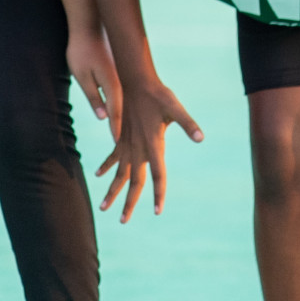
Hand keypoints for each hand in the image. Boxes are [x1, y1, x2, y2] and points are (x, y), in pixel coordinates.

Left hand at [67, 24, 121, 138]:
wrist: (88, 25)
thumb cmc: (81, 50)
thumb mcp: (82, 76)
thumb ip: (93, 96)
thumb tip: (103, 118)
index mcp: (112, 84)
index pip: (115, 112)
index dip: (116, 128)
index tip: (118, 144)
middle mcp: (119, 82)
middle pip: (121, 109)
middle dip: (122, 126)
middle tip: (126, 146)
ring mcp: (119, 76)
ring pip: (121, 101)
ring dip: (120, 116)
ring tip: (124, 133)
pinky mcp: (116, 71)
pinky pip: (118, 92)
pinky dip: (117, 104)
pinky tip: (116, 111)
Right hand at [96, 79, 202, 221]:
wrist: (132, 80)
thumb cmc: (157, 94)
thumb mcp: (175, 107)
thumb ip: (187, 123)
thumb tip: (201, 138)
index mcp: (153, 145)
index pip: (157, 176)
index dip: (158, 194)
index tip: (157, 211)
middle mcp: (138, 149)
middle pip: (134, 182)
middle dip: (129, 203)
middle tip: (123, 221)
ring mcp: (126, 144)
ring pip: (118, 174)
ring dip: (112, 191)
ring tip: (103, 208)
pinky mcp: (119, 136)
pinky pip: (112, 157)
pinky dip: (106, 167)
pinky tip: (98, 175)